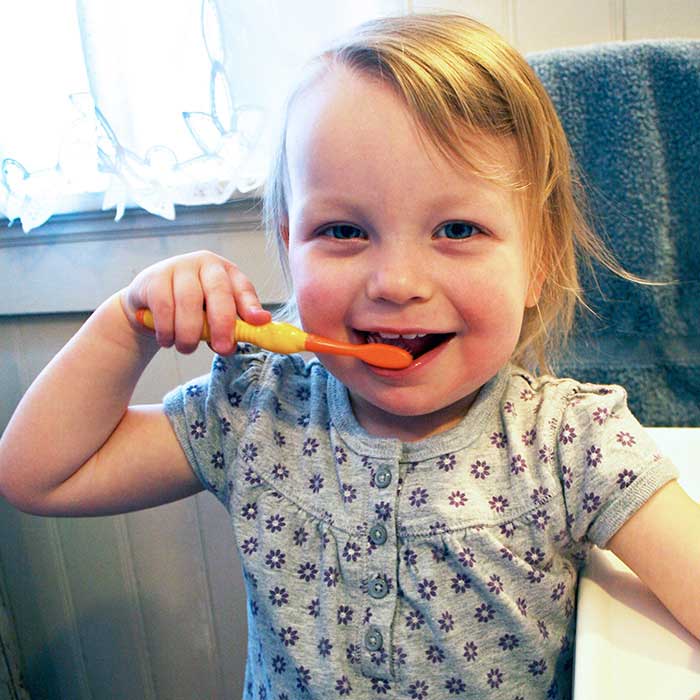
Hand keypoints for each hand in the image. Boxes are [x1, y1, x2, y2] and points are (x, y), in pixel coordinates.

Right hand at [119, 250, 270, 354]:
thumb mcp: (214, 316)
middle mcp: (205, 264)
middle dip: (222, 323)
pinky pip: (164, 306)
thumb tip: (243, 338)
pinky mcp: (154, 277)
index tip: (259, 322)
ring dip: (189, 333)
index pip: (243, 288)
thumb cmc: (190, 310)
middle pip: (218, 291)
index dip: (251, 306)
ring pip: (189, 301)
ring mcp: (179, 266)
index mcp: (227, 272)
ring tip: (186, 348)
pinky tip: (167, 339)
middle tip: (222, 348)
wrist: (149, 304)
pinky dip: (167, 329)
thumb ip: (231, 326)